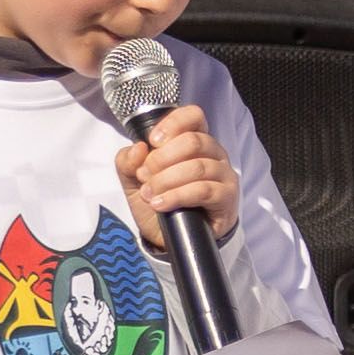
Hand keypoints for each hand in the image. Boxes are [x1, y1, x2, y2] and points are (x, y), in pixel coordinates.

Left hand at [114, 105, 238, 232]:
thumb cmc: (160, 202)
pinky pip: (203, 190)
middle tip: (145, 175)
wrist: (171, 238)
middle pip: (193, 141)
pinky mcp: (226, 197)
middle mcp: (213, 153)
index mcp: (194, 141)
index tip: (153, 141)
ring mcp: (223, 174)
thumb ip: (128, 162)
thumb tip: (138, 149)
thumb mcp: (134, 181)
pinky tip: (161, 203)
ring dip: (166, 180)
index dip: (172, 123)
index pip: (193, 116)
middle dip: (162, 159)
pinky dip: (177, 196)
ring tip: (150, 194)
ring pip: (197, 166)